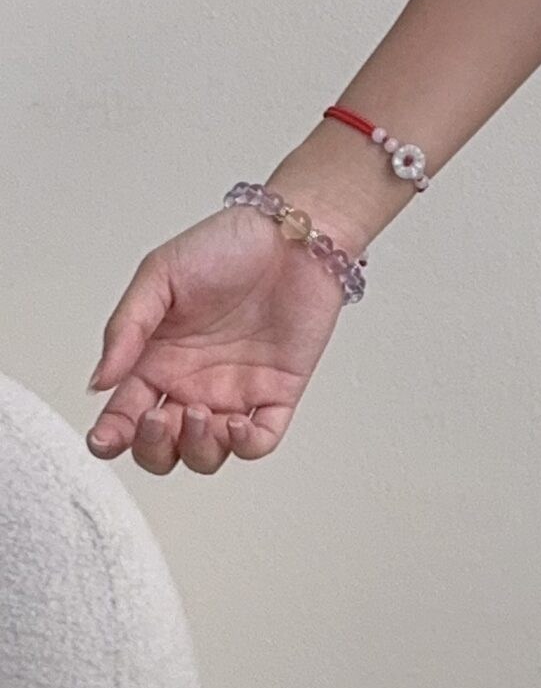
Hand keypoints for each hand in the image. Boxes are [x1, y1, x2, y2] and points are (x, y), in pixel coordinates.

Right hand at [84, 204, 351, 471]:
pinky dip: (245, 445)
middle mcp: (193, 383)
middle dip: (152, 448)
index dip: (110, 437)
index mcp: (158, 360)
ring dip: (195, 449)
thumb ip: (126, 328)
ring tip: (196, 412)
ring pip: (206, 454)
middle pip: (162, 448)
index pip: (124, 416)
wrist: (294, 232)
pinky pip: (260, 441)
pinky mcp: (278, 392)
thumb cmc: (229, 244)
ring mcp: (235, 392)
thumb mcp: (160, 274)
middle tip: (157, 418)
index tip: (106, 437)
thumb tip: (99, 382)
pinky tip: (235, 421)